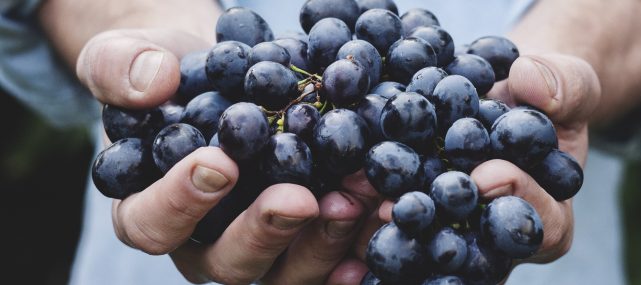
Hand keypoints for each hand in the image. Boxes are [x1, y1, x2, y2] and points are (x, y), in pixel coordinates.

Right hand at [77, 29, 375, 284]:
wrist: (221, 77)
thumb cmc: (168, 74)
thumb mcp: (128, 56)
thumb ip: (120, 68)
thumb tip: (152, 83)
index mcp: (149, 209)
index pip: (152, 223)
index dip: (181, 202)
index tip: (220, 163)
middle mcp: (203, 242)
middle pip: (228, 263)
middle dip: (266, 233)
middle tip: (300, 199)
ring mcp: (258, 248)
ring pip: (285, 273)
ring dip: (323, 241)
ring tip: (355, 199)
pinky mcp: (302, 240)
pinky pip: (329, 260)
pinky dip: (356, 244)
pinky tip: (381, 220)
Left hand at [364, 52, 600, 271]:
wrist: (504, 97)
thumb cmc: (545, 97)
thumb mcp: (568, 83)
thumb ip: (564, 85)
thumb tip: (529, 81)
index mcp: (548, 218)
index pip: (541, 224)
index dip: (518, 200)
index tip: (488, 175)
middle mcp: (498, 239)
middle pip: (476, 250)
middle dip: (440, 228)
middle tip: (403, 209)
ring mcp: (455, 233)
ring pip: (429, 244)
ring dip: (395, 229)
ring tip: (363, 208)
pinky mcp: (418, 217)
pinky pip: (397, 222)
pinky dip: (371, 211)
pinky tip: (343, 200)